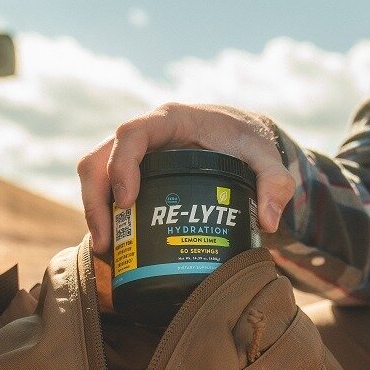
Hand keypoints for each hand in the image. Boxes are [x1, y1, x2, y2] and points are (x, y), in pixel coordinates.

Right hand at [76, 103, 297, 255]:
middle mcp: (143, 134)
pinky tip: (112, 247)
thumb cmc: (246, 139)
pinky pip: (104, 189)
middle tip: (107, 241)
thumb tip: (270, 221)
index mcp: (169, 120)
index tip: (127, 201)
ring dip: (94, 210)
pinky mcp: (131, 172)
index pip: (131, 134)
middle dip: (96, 199)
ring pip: (94, 175)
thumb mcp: (265, 155)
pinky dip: (104, 215)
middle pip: (99, 158)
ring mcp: (133, 154)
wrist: (238, 134)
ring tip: (105, 250)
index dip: (122, 166)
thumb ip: (275, 181)